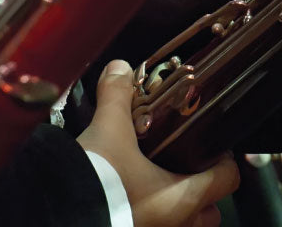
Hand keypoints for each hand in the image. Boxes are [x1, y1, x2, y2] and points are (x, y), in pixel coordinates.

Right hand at [78, 60, 239, 226]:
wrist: (53, 218)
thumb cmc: (94, 187)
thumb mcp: (109, 130)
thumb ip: (117, 96)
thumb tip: (119, 70)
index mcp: (181, 199)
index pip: (228, 179)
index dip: (226, 159)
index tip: (215, 145)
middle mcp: (173, 226)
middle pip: (209, 212)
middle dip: (202, 190)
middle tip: (186, 164)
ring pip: (180, 226)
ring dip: (174, 206)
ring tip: (155, 182)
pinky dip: (147, 215)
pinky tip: (129, 198)